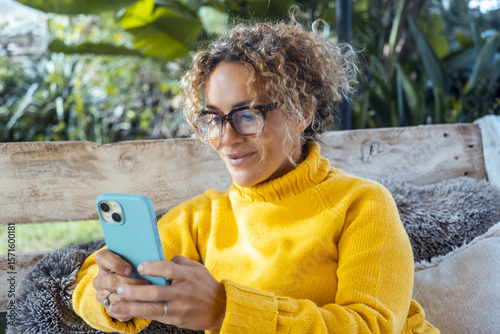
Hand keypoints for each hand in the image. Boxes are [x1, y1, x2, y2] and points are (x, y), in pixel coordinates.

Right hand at [93, 249, 150, 321]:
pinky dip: (132, 309)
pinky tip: (143, 305)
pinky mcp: (108, 308)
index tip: (130, 270)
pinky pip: (118, 311)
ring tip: (148, 295)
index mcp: (103, 262)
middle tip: (146, 283)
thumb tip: (149, 262)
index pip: (102, 257)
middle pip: (110, 280)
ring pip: (115, 298)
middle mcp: (99, 279)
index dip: (116, 264)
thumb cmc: (135, 267)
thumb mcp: (135, 260)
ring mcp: (102, 295)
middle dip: (130, 283)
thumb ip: (137, 258)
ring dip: (133, 297)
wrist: (133, 284)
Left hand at [111, 255, 226, 330]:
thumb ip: (180, 262)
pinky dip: (139, 313)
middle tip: (120, 287)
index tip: (139, 266)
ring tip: (115, 303)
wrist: (221, 308)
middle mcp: (183, 292)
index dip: (154, 267)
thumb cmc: (206, 285)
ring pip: (152, 307)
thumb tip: (161, 258)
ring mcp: (179, 307)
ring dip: (132, 305)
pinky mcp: (176, 319)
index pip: (169, 270)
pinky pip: (155, 316)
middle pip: (156, 291)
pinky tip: (126, 311)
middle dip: (136, 291)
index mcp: (188, 276)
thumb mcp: (197, 268)